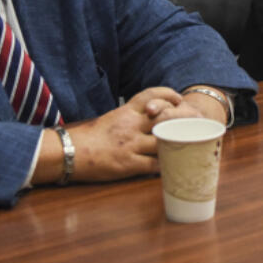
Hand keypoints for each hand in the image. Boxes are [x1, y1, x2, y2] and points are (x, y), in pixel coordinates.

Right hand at [57, 87, 187, 182]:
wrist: (68, 152)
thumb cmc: (89, 137)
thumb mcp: (111, 119)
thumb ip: (131, 118)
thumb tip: (152, 119)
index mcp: (126, 111)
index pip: (152, 95)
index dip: (169, 95)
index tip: (179, 100)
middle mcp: (131, 125)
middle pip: (165, 117)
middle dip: (183, 121)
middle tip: (195, 126)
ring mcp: (131, 144)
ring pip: (165, 141)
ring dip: (178, 145)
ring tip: (188, 148)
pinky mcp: (129, 164)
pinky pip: (154, 165)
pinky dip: (165, 166)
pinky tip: (171, 168)